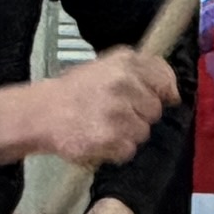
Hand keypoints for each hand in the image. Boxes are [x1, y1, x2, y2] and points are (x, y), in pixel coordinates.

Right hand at [0, 46, 171, 165]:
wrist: (42, 113)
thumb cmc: (73, 92)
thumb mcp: (105, 67)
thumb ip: (138, 72)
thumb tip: (171, 91)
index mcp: (124, 63)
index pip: (163, 77)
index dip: (165, 90)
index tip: (165, 97)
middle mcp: (124, 84)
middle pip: (155, 109)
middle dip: (139, 114)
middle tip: (115, 113)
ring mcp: (118, 112)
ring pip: (143, 132)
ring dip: (127, 134)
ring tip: (104, 125)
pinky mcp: (112, 138)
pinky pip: (129, 150)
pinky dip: (116, 150)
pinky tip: (99, 138)